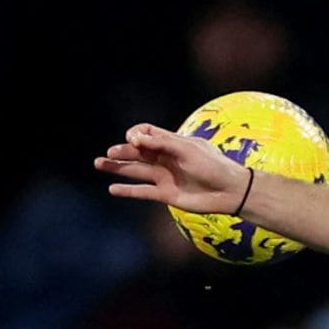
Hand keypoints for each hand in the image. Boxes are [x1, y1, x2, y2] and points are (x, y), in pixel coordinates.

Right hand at [94, 124, 248, 212]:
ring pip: (136, 171)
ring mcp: (165, 177)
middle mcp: (166, 159)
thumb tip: (135, 139)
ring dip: (117, 168)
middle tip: (108, 154)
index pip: (146, 133)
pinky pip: (142, 191)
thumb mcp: (188, 149)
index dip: (136, 134)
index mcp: (172, 143)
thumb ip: (162, 143)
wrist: (230, 192)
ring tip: (98, 164)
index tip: (133, 140)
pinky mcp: (166, 194)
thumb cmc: (213, 165)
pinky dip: (127, 190)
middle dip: (121, 151)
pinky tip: (112, 189)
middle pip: (137, 152)